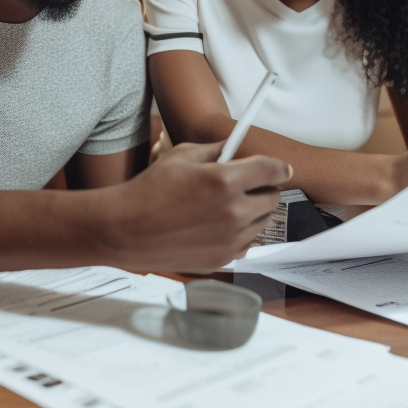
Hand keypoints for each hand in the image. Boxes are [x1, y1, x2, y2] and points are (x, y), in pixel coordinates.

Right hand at [96, 141, 290, 273]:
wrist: (125, 230)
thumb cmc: (149, 190)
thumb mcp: (181, 155)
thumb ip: (216, 150)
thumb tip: (237, 148)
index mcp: (224, 181)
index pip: (271, 170)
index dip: (279, 167)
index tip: (282, 169)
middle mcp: (232, 212)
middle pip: (272, 198)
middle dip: (264, 189)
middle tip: (248, 186)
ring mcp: (229, 239)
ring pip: (263, 222)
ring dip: (253, 212)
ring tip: (227, 206)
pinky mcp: (223, 259)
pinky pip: (247, 243)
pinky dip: (240, 234)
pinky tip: (218, 226)